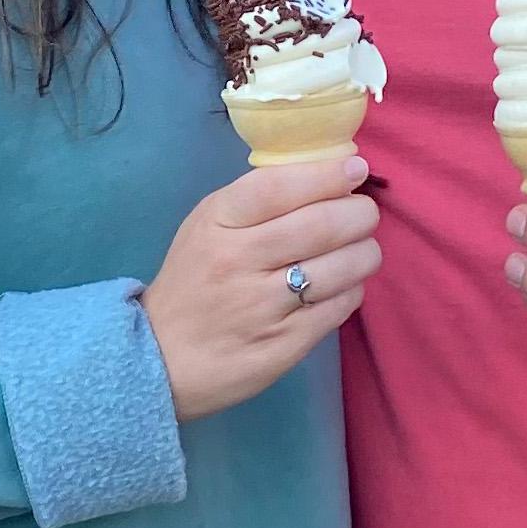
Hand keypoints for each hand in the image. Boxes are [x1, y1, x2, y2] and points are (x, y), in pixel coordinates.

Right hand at [144, 149, 382, 420]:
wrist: (161, 358)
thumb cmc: (192, 281)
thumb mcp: (207, 228)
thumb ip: (257, 201)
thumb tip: (328, 173)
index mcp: (217, 223)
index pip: (279, 187)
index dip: (326, 174)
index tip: (355, 169)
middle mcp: (239, 261)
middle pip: (322, 225)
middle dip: (360, 213)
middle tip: (364, 214)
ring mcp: (263, 306)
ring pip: (342, 267)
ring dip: (365, 252)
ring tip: (361, 250)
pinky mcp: (285, 343)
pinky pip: (340, 306)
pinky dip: (353, 288)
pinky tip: (343, 285)